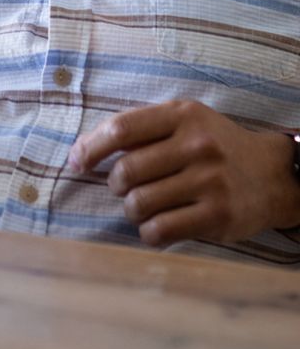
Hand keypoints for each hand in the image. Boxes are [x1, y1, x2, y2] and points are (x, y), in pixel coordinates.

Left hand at [68, 100, 299, 246]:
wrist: (272, 175)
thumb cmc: (214, 146)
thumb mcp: (184, 122)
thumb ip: (141, 131)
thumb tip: (82, 151)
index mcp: (183, 115)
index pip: (122, 128)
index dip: (90, 147)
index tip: (77, 162)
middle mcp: (197, 145)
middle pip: (126, 171)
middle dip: (115, 184)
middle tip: (124, 187)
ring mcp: (209, 181)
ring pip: (139, 203)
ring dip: (131, 210)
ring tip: (141, 206)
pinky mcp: (218, 216)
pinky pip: (160, 230)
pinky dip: (148, 232)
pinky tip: (155, 226)